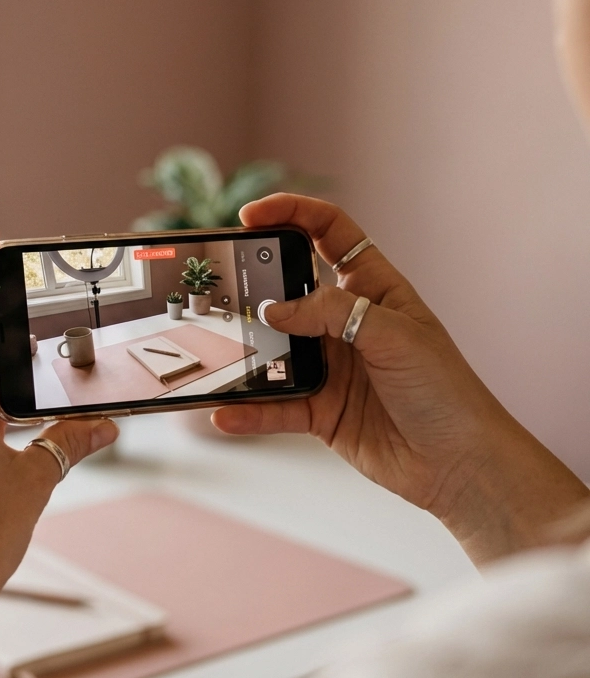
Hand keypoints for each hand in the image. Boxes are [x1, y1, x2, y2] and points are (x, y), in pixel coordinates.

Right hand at [212, 194, 587, 562]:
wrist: (459, 463)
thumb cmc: (446, 390)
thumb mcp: (395, 334)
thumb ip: (334, 313)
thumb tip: (276, 310)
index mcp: (373, 289)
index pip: (329, 233)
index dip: (292, 214)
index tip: (251, 217)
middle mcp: (346, 323)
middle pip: (289, 290)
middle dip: (254, 285)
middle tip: (224, 287)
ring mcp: (330, 367)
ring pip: (274, 350)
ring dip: (245, 353)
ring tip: (217, 351)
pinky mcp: (319, 409)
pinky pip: (275, 405)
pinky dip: (250, 410)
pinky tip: (227, 412)